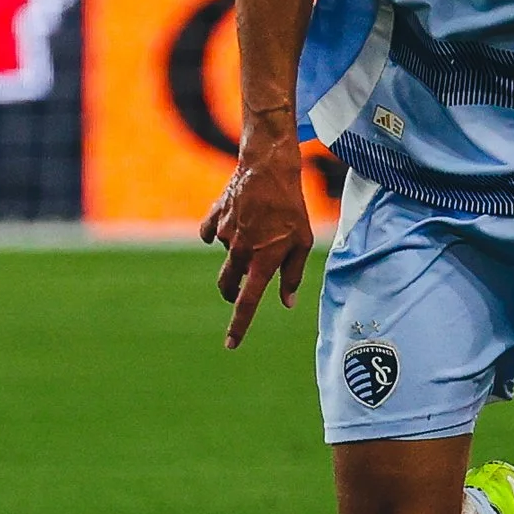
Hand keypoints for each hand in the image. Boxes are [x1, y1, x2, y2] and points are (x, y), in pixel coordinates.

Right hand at [199, 127, 314, 347]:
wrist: (269, 169)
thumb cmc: (292, 207)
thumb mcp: (302, 243)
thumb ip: (292, 275)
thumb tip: (287, 302)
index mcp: (262, 262)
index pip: (247, 304)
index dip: (238, 327)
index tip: (230, 345)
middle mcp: (240, 252)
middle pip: (227, 285)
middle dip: (232, 293)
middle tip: (239, 290)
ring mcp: (224, 235)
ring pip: (227, 256)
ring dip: (237, 254)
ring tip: (257, 231)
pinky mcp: (215, 218)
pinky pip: (212, 233)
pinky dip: (220, 233)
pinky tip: (235, 221)